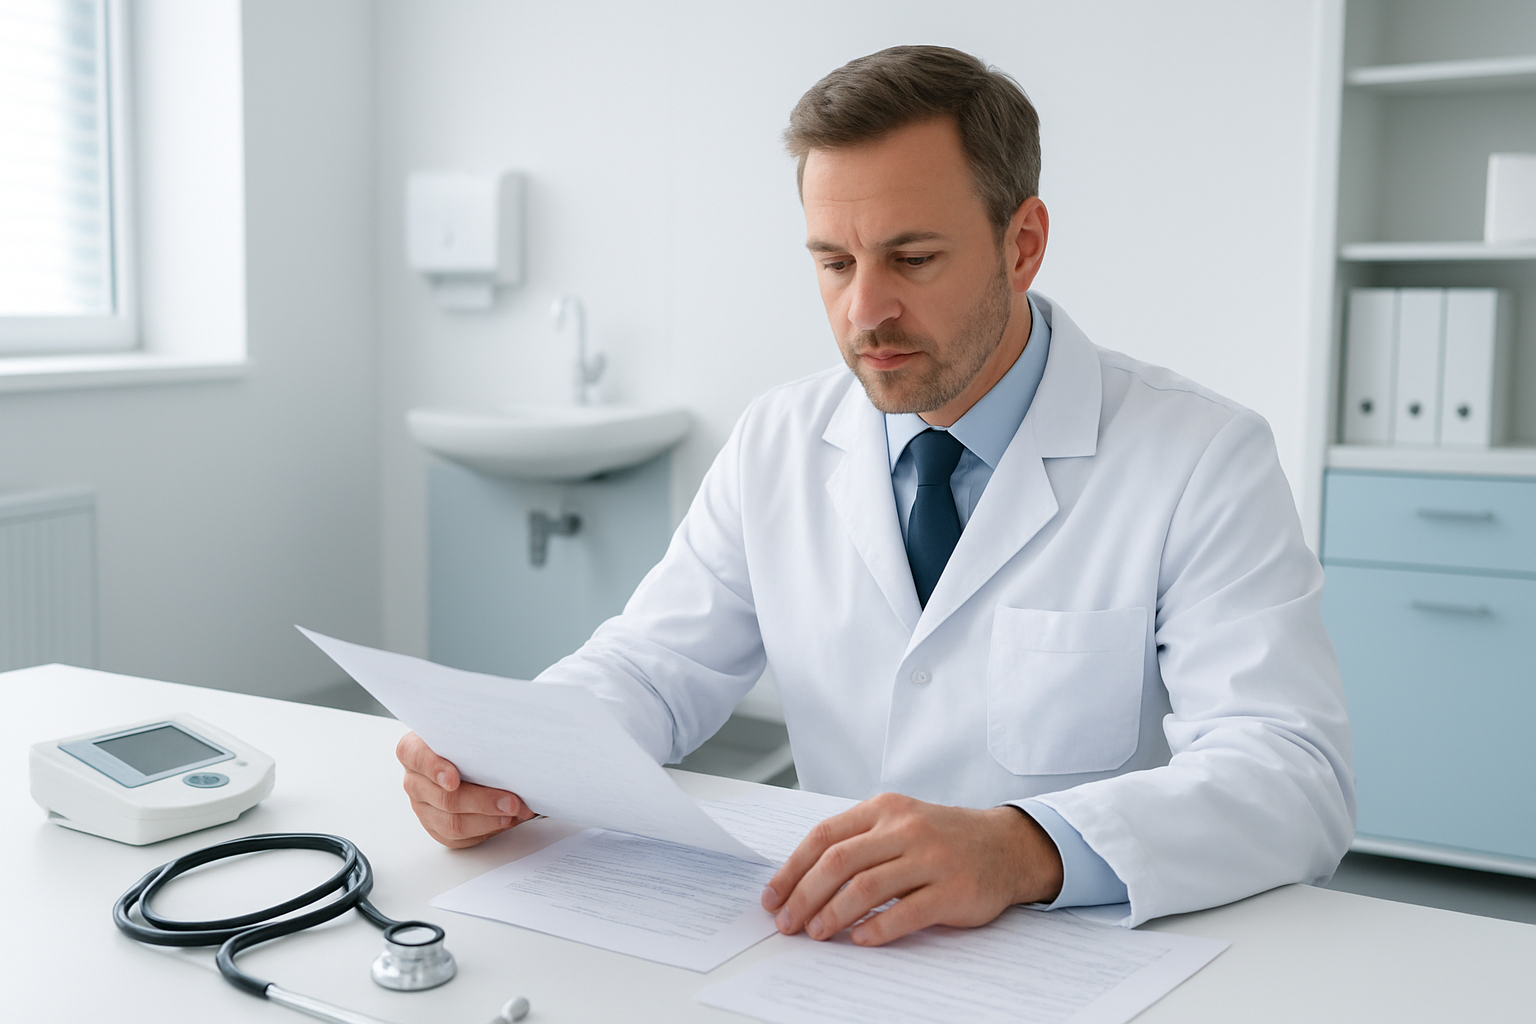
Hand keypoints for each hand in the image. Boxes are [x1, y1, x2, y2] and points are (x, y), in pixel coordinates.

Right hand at [396, 731, 535, 847]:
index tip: (454, 779)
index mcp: (413, 750)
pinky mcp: (436, 826)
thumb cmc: (464, 739)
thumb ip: (475, 736)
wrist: (463, 752)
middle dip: (483, 802)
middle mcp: (415, 781)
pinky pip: (458, 838)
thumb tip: (507, 747)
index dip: (435, 769)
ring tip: (513, 813)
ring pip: (452, 824)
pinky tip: (505, 820)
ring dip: (489, 821)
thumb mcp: (466, 728)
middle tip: (511, 801)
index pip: (418, 758)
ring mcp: (423, 806)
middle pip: (444, 798)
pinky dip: (486, 830)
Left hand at [760, 792, 1062, 945]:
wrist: (1007, 846)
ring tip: (816, 933)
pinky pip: (905, 912)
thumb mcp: (899, 823)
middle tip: (788, 923)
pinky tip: (860, 939)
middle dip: (804, 896)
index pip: (824, 836)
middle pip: (838, 863)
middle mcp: (904, 829)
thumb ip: (859, 842)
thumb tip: (802, 881)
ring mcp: (930, 859)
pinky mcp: (952, 891)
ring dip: (833, 914)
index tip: (773, 897)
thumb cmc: (943, 839)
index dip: (792, 869)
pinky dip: (876, 929)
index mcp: (884, 810)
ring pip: (866, 887)